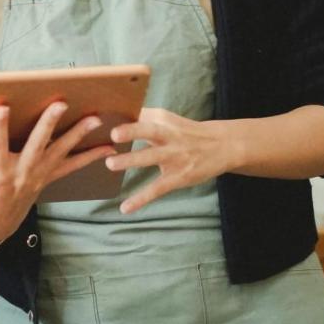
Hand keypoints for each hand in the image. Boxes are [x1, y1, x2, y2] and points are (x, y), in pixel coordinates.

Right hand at [0, 103, 113, 244]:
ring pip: (61, 153)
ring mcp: (37, 177)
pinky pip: (72, 167)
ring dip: (79, 135)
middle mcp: (20, 174)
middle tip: (60, 103)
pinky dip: (91, 156)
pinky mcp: (46, 179)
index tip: (2, 107)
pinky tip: (110, 146)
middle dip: (48, 123)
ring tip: (96, 117)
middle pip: (37, 144)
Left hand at [106, 108, 235, 213]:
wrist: (222, 146)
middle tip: (113, 134)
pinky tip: (125, 208)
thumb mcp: (167, 120)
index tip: (100, 118)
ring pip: (151, 157)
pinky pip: (157, 188)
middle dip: (132, 131)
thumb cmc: (184, 132)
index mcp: (163, 119)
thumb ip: (142, 120)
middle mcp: (169, 136)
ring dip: (131, 160)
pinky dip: (141, 199)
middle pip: (150, 131)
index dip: (122, 116)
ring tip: (110, 163)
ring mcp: (175, 156)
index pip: (140, 115)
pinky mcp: (178, 177)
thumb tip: (110, 118)